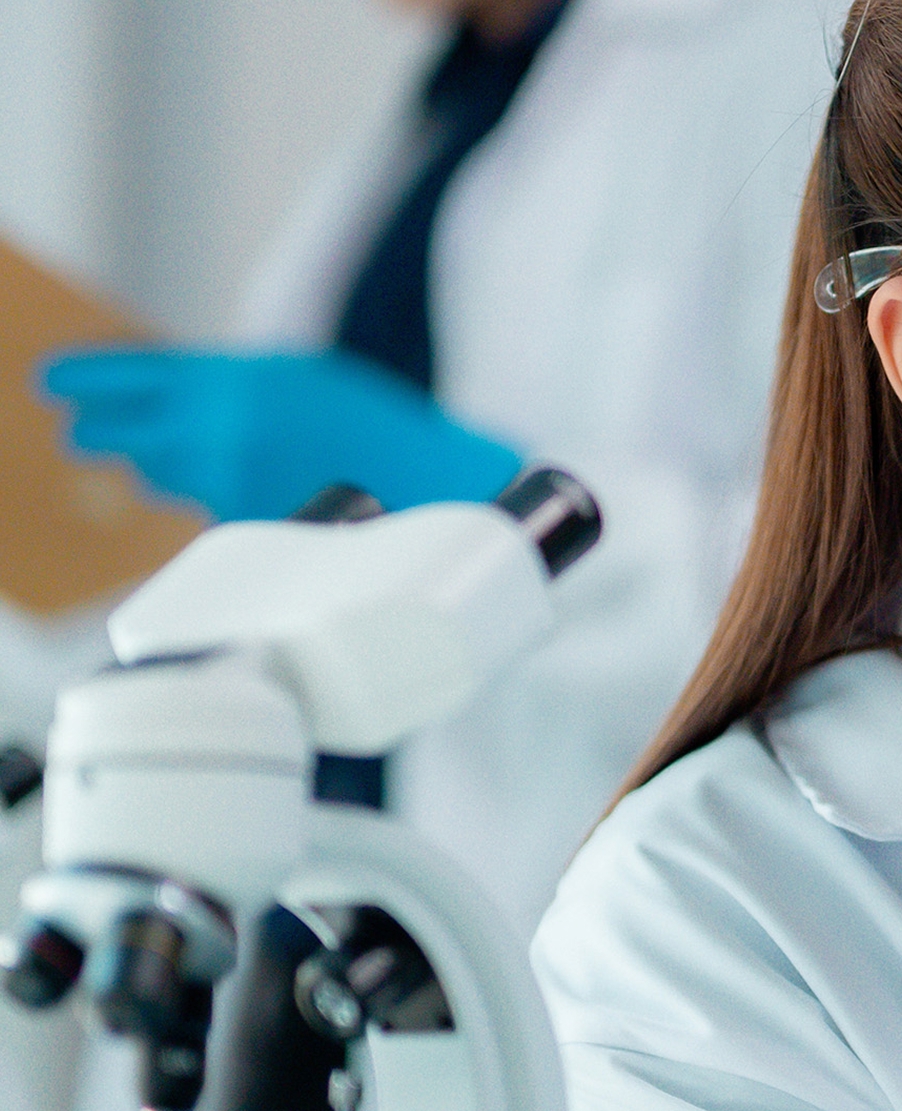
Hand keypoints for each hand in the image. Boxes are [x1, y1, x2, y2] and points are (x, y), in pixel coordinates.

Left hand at [40, 349, 522, 522]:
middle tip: (79, 428)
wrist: (433, 482)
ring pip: (156, 473)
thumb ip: (228, 383)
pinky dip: (205, 492)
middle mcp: (218, 431)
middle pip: (120, 433)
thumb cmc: (374, 425)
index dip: (81, 380)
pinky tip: (233, 484)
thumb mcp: (298, 376)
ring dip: (153, 462)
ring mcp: (227, 484)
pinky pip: (199, 504)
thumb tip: (164, 398)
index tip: (49, 381)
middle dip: (99, 430)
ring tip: (166, 454)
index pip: (126, 376)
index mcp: (230, 379)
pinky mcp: (242, 524)